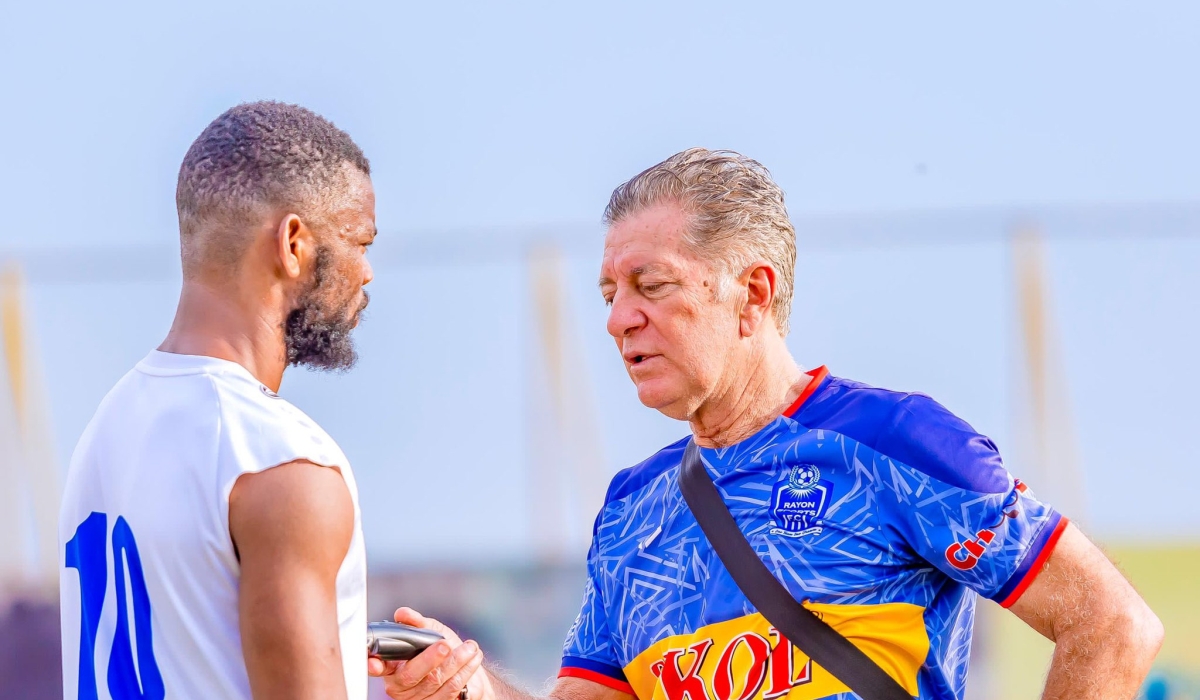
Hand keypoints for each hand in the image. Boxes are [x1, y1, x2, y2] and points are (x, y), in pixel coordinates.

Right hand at [369, 608, 494, 699]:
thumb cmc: (443, 652)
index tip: (374, 662)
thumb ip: (416, 624)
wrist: (467, 671)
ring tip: (470, 648)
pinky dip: (464, 672)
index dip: (374, 665)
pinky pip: (450, 690)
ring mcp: (418, 698)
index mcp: (393, 667)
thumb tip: (402, 614)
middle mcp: (402, 686)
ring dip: (456, 662)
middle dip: (429, 659)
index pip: (378, 667)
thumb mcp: (431, 633)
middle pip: (411, 675)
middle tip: (444, 646)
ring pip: (435, 681)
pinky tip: (473, 659)